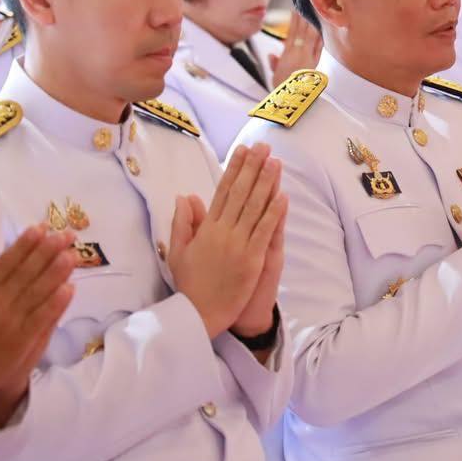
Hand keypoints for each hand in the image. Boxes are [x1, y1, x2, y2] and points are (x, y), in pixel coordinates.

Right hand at [0, 226, 76, 405]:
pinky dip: (55, 303)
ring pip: (37, 291)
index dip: (26, 243)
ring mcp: (10, 320)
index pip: (8, 261)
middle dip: (48, 251)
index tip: (43, 228)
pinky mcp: (21, 339)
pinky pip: (41, 317)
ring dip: (56, 272)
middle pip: (27, 272)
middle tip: (66, 235)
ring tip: (72, 255)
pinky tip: (69, 288)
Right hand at [168, 144, 284, 338]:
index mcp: (206, 228)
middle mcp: (222, 231)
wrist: (198, 314)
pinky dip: (274, 213)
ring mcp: (238, 244)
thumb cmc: (190, 284)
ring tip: (275, 162)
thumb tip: (185, 196)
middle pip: (240, 193)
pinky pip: (264, 231)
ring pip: (254, 207)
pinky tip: (283, 196)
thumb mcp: (178, 251)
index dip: (234, 169)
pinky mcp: (251, 259)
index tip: (242, 150)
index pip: (222, 191)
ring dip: (266, 183)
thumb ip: (183, 222)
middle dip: (253, 167)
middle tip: (264, 146)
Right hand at [268, 13, 323, 87]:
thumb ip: (274, 63)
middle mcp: (297, 51)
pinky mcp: (315, 62)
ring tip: (312, 16)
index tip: (295, 13)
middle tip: (304, 10)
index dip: (293, 21)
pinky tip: (320, 32)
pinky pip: (318, 47)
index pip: (291, 33)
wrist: (291, 93)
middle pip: (301, 31)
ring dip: (311, 25)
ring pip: (310, 36)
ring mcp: (307, 55)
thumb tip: (272, 55)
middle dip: (302, 20)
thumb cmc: (282, 85)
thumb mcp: (275, 73)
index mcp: (286, 52)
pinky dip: (319, 38)